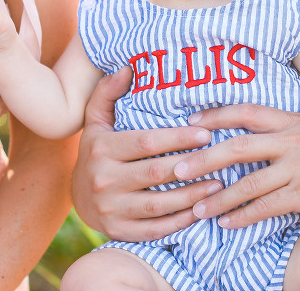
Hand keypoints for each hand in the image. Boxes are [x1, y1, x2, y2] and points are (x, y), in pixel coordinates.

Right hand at [71, 67, 221, 241]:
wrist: (77, 197)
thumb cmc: (97, 151)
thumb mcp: (96, 119)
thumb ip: (109, 92)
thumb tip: (128, 67)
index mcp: (102, 149)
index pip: (146, 142)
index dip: (178, 139)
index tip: (206, 134)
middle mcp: (103, 180)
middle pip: (156, 173)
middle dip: (193, 166)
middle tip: (222, 160)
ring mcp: (110, 209)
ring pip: (159, 204)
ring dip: (193, 196)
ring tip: (219, 186)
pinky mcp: (118, 232)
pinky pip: (154, 229)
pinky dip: (180, 223)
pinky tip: (201, 211)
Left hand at [173, 102, 299, 228]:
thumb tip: (290, 98)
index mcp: (294, 121)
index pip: (247, 113)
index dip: (216, 116)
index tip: (191, 121)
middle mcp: (292, 142)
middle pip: (237, 148)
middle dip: (203, 159)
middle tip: (176, 168)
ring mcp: (298, 169)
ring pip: (247, 183)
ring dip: (218, 197)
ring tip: (196, 208)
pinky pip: (267, 208)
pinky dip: (243, 216)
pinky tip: (227, 224)